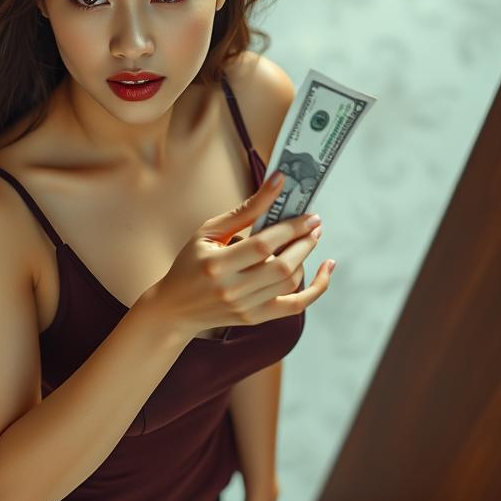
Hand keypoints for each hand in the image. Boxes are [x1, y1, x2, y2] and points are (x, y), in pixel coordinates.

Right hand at [147, 173, 330, 338]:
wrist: (176, 308)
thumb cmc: (191, 263)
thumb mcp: (208, 232)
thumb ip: (244, 211)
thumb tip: (277, 183)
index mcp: (215, 265)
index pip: (262, 245)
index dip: (289, 228)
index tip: (308, 215)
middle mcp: (231, 289)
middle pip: (281, 266)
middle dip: (305, 242)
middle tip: (314, 225)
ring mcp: (244, 307)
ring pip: (290, 283)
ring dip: (306, 259)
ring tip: (307, 241)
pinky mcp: (255, 318)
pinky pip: (295, 306)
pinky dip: (316, 289)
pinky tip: (324, 269)